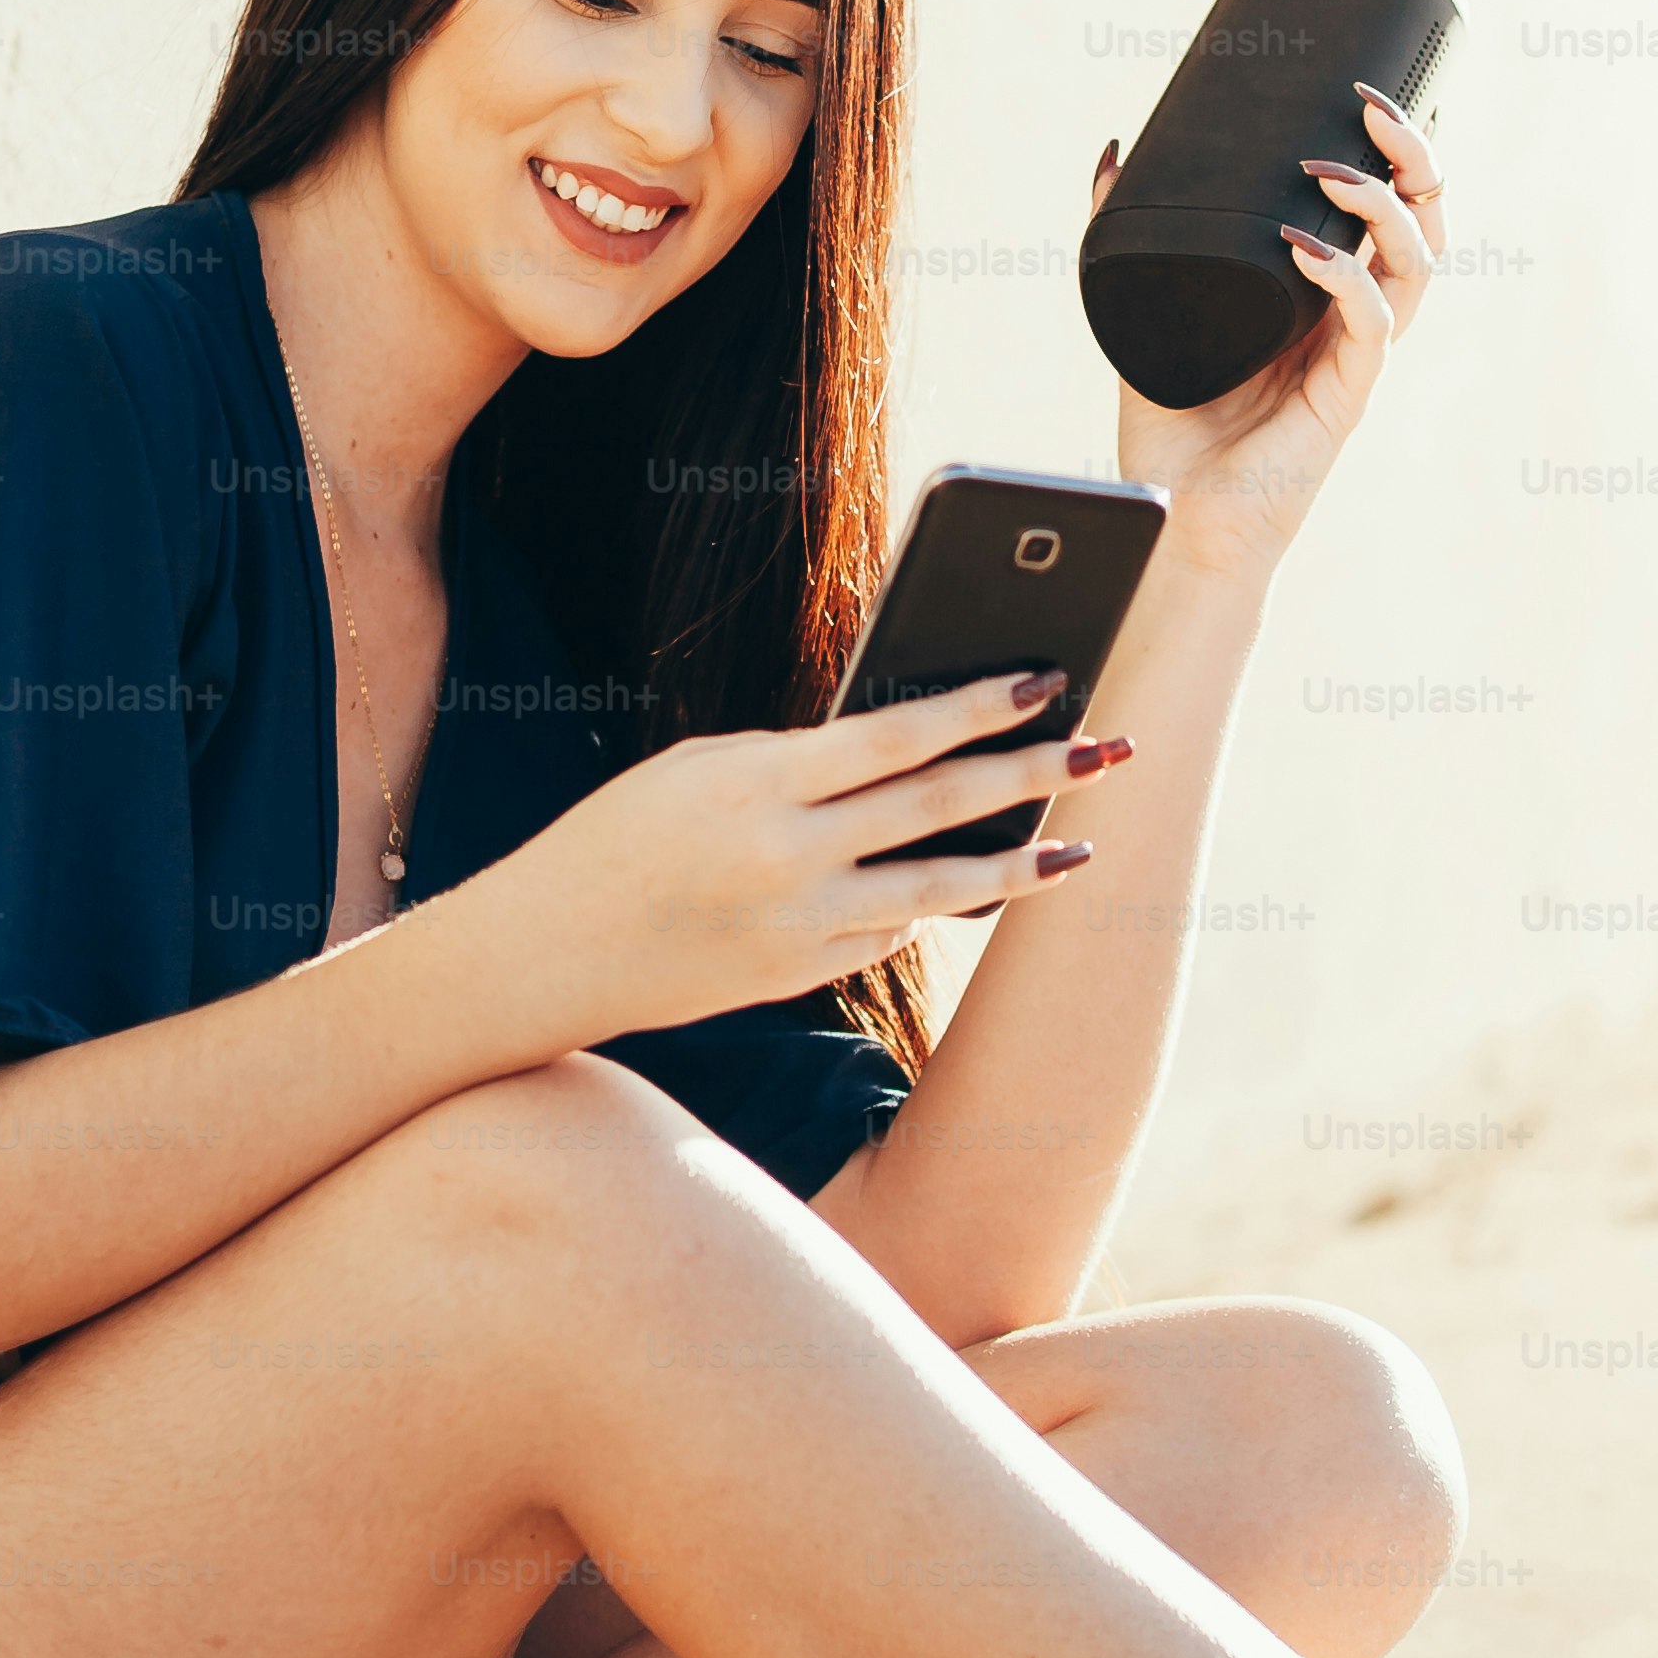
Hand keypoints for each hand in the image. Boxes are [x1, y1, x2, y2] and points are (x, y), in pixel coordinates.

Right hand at [465, 669, 1138, 1043]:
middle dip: (1033, 775)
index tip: (1048, 680)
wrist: (549, 953)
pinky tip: (973, 886)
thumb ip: (796, 763)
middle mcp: (788, 858)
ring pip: (937, 889)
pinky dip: (929, 906)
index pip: (896, 736)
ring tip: (1082, 851)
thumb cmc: (620, 838)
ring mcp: (799, 927)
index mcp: (758, 784)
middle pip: (939, 808)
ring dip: (1019, 867)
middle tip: (1108, 751)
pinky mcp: (799, 977)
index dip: (981, 706)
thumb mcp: (699, 771)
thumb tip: (897, 753)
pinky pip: (885, 932)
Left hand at [1093, 81, 1444, 579]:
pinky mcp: (1346, 397)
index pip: (1385, 212)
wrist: (1175, 519)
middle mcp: (1353, 321)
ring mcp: (1355, 358)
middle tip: (1376, 106)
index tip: (1363, 94)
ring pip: (1417, 264)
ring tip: (1333, 169)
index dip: (1393, 153)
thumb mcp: (1144, 312)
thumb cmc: (1173, 431)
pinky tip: (1308, 249)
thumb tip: (1115, 156)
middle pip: (1423, 223)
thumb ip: (1129, 240)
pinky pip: (1372, 323)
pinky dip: (1346, 276)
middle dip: (1414, 157)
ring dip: (1385, 207)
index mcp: (1324, 297)